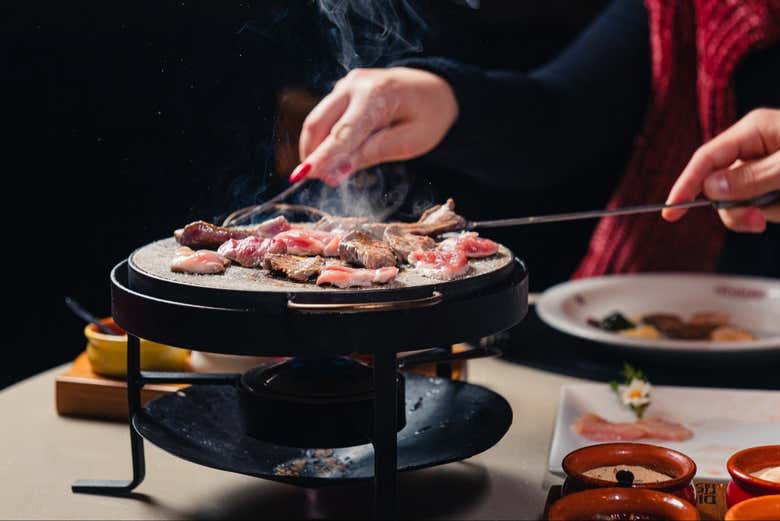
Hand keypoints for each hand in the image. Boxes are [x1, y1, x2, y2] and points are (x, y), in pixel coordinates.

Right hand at [292, 67, 457, 185]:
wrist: (434, 88)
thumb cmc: (429, 116)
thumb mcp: (412, 141)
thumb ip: (375, 152)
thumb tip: (338, 170)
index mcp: (377, 94)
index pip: (342, 133)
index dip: (322, 157)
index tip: (302, 175)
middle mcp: (355, 85)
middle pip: (318, 123)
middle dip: (313, 155)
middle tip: (323, 181)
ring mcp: (346, 85)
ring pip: (317, 121)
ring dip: (317, 150)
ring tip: (332, 174)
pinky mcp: (342, 92)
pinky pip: (325, 118)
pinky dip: (325, 140)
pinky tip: (336, 158)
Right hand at [663, 108, 779, 231]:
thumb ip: (751, 177)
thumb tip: (709, 187)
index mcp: (753, 130)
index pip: (706, 158)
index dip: (686, 184)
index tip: (670, 212)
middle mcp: (755, 147)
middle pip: (720, 185)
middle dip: (736, 207)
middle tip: (757, 222)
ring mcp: (765, 167)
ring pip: (741, 200)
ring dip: (764, 210)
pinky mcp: (775, 184)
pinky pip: (761, 207)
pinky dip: (775, 211)